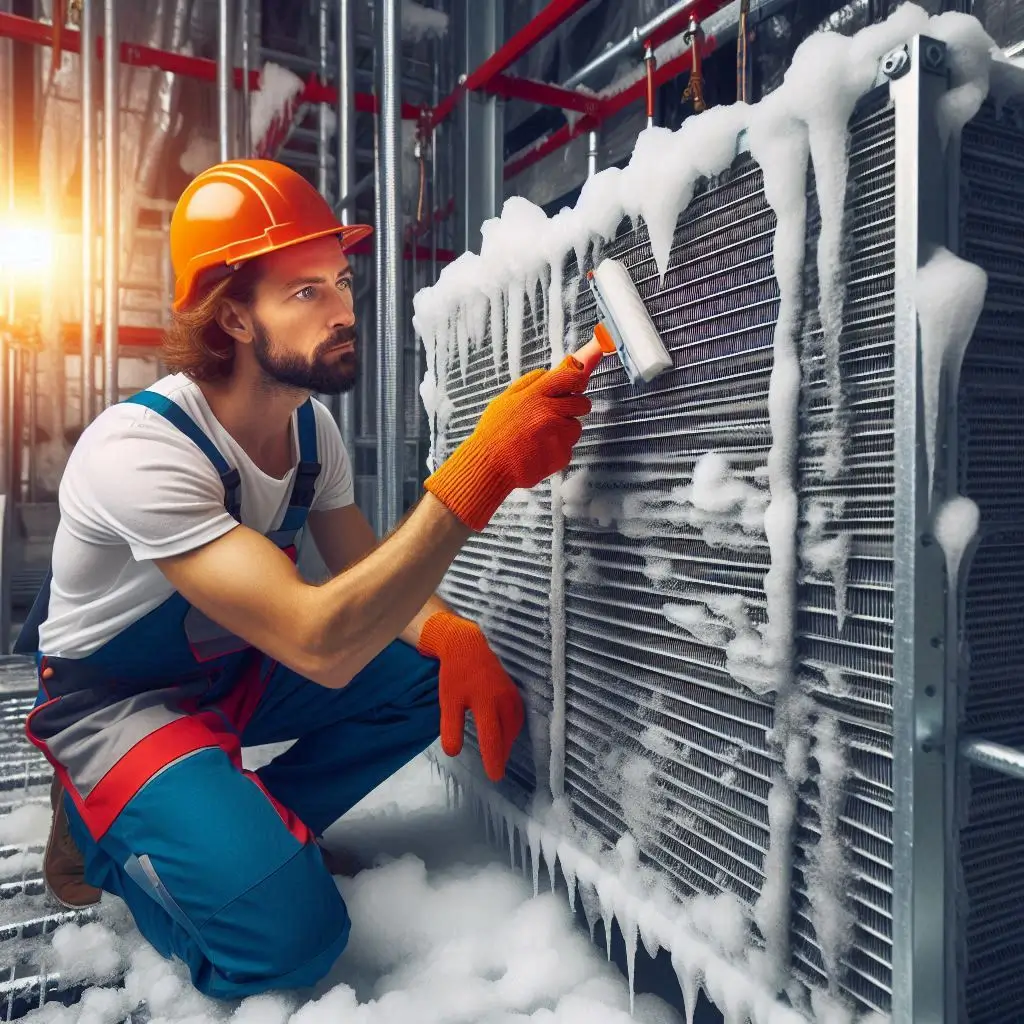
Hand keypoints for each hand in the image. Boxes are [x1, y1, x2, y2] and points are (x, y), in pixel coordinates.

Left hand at [417, 612, 524, 781]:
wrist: (466, 645)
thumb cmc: (455, 674)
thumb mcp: (448, 701)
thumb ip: (451, 727)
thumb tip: (454, 752)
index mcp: (486, 702)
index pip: (492, 738)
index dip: (494, 760)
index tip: (494, 776)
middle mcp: (503, 699)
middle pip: (507, 734)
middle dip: (503, 754)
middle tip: (496, 770)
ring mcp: (511, 694)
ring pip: (515, 725)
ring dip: (509, 741)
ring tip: (499, 754)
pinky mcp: (513, 690)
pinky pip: (518, 715)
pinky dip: (513, 728)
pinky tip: (505, 733)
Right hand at [424, 355, 592, 530]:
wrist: (489, 466)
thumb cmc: (494, 433)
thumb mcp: (505, 399)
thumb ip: (530, 383)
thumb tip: (553, 368)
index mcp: (534, 395)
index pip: (570, 377)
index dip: (577, 380)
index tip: (576, 385)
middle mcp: (549, 412)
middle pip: (582, 403)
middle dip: (575, 407)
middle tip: (556, 415)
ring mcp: (557, 434)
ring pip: (576, 427)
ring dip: (565, 430)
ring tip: (540, 437)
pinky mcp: (562, 454)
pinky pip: (568, 448)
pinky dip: (557, 450)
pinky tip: (538, 452)